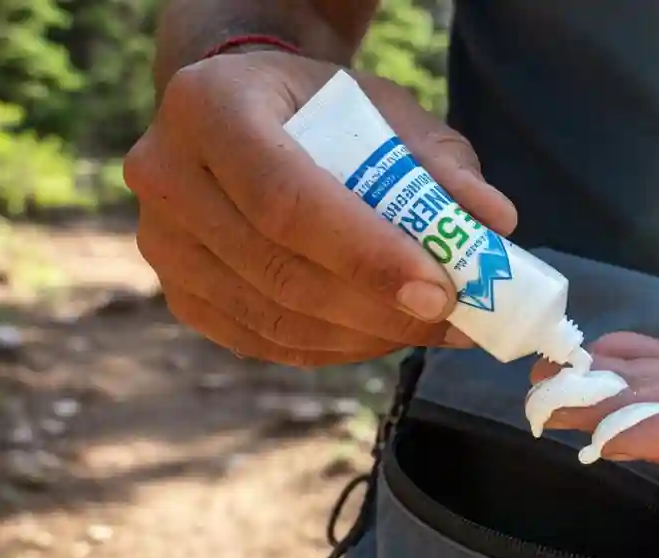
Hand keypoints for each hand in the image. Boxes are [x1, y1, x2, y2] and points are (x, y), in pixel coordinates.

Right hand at [124, 50, 515, 365]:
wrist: (243, 117)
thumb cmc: (321, 110)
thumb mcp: (384, 110)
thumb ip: (439, 162)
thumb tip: (496, 223)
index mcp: (210, 106)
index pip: (287, 199)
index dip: (367, 255)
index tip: (440, 290)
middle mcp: (165, 174)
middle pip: (278, 269)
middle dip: (378, 308)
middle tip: (454, 321)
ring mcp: (162, 243)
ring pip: (272, 318)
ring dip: (364, 337)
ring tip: (432, 329)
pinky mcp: (179, 294)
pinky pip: (263, 342)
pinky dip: (333, 349)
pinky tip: (383, 334)